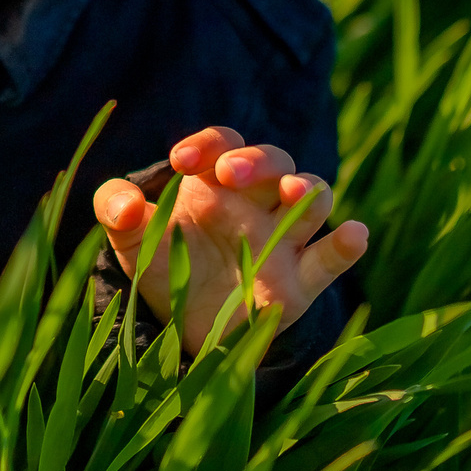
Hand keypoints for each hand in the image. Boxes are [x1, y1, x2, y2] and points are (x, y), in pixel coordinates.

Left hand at [93, 127, 368, 356]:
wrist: (181, 326)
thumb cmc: (162, 263)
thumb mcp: (129, 237)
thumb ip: (115, 209)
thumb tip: (126, 204)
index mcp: (216, 181)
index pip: (224, 143)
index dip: (208, 144)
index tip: (180, 161)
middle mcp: (256, 203)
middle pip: (274, 161)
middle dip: (257, 162)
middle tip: (229, 174)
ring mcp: (282, 240)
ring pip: (313, 198)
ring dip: (305, 191)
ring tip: (291, 194)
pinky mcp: (299, 284)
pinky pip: (330, 258)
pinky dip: (347, 245)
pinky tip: (354, 234)